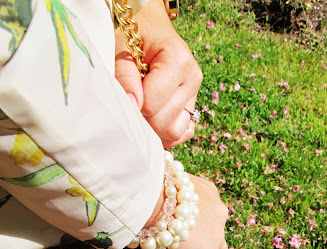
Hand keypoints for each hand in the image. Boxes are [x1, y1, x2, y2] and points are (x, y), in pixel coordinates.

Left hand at [115, 0, 202, 146]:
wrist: (154, 28)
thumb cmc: (136, 36)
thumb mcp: (123, 47)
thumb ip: (125, 76)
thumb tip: (133, 105)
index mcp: (178, 61)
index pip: (153, 104)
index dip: (135, 105)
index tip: (128, 93)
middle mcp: (192, 79)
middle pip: (164, 122)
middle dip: (144, 119)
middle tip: (133, 102)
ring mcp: (195, 94)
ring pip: (175, 132)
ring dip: (155, 129)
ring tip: (143, 111)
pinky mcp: (194, 106)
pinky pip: (185, 133)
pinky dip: (169, 135)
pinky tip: (156, 124)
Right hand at [145, 175, 227, 248]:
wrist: (150, 196)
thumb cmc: (147, 186)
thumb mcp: (161, 185)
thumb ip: (163, 194)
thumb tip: (143, 199)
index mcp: (207, 193)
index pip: (209, 213)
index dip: (204, 223)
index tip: (197, 231)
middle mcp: (217, 212)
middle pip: (218, 234)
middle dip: (212, 243)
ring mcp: (215, 234)